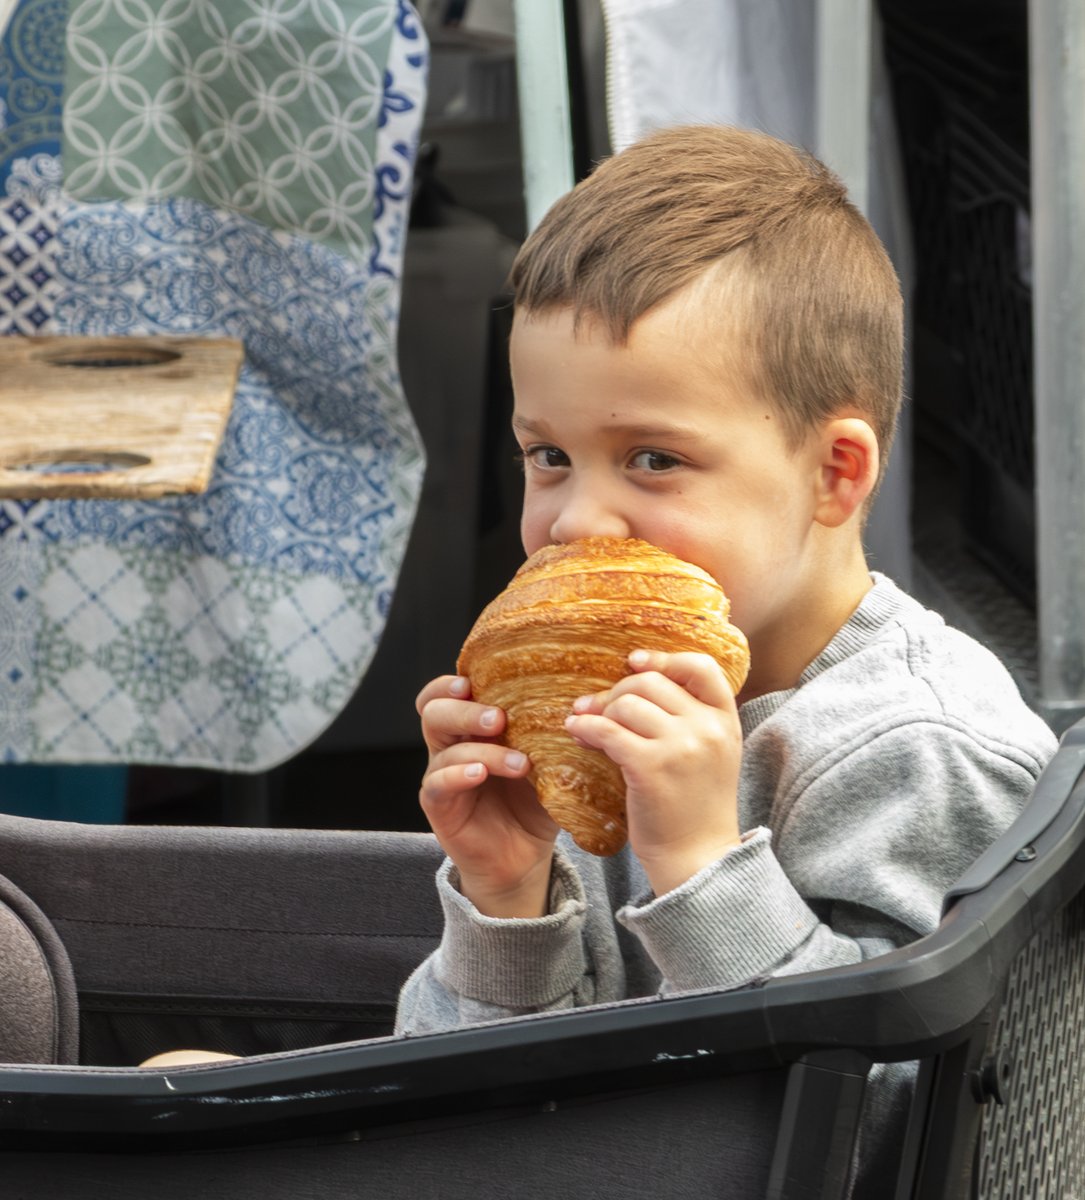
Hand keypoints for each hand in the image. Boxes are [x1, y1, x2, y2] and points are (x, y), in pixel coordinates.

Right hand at [416, 674, 557, 917]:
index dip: (454, 682)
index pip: (448, 693)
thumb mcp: (548, 762)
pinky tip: (481, 774)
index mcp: (474, 727)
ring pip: (439, 743)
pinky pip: (437, 783)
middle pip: (436, 710)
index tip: (475, 679)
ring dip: (480, 747)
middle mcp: (452, 744)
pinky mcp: (438, 805)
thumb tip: (592, 701)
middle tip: (500, 718)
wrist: (523, 856)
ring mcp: (441, 773)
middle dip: (467, 709)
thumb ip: (556, 733)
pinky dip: (458, 774)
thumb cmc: (535, 802)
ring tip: (518, 762)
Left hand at [563, 650, 742, 896]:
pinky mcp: (651, 767)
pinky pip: (607, 731)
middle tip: (595, 706)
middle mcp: (708, 728)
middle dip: (617, 692)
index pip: (701, 667)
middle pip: (651, 683)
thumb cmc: (695, 806)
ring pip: (626, 704)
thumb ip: (691, 718)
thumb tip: (639, 676)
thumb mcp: (711, 755)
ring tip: (584, 725)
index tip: (634, 661)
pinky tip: (576, 733)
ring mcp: (681, 747)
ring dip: (598, 712)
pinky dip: (585, 728)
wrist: (697, 859)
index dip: (664, 658)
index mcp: (726, 721)